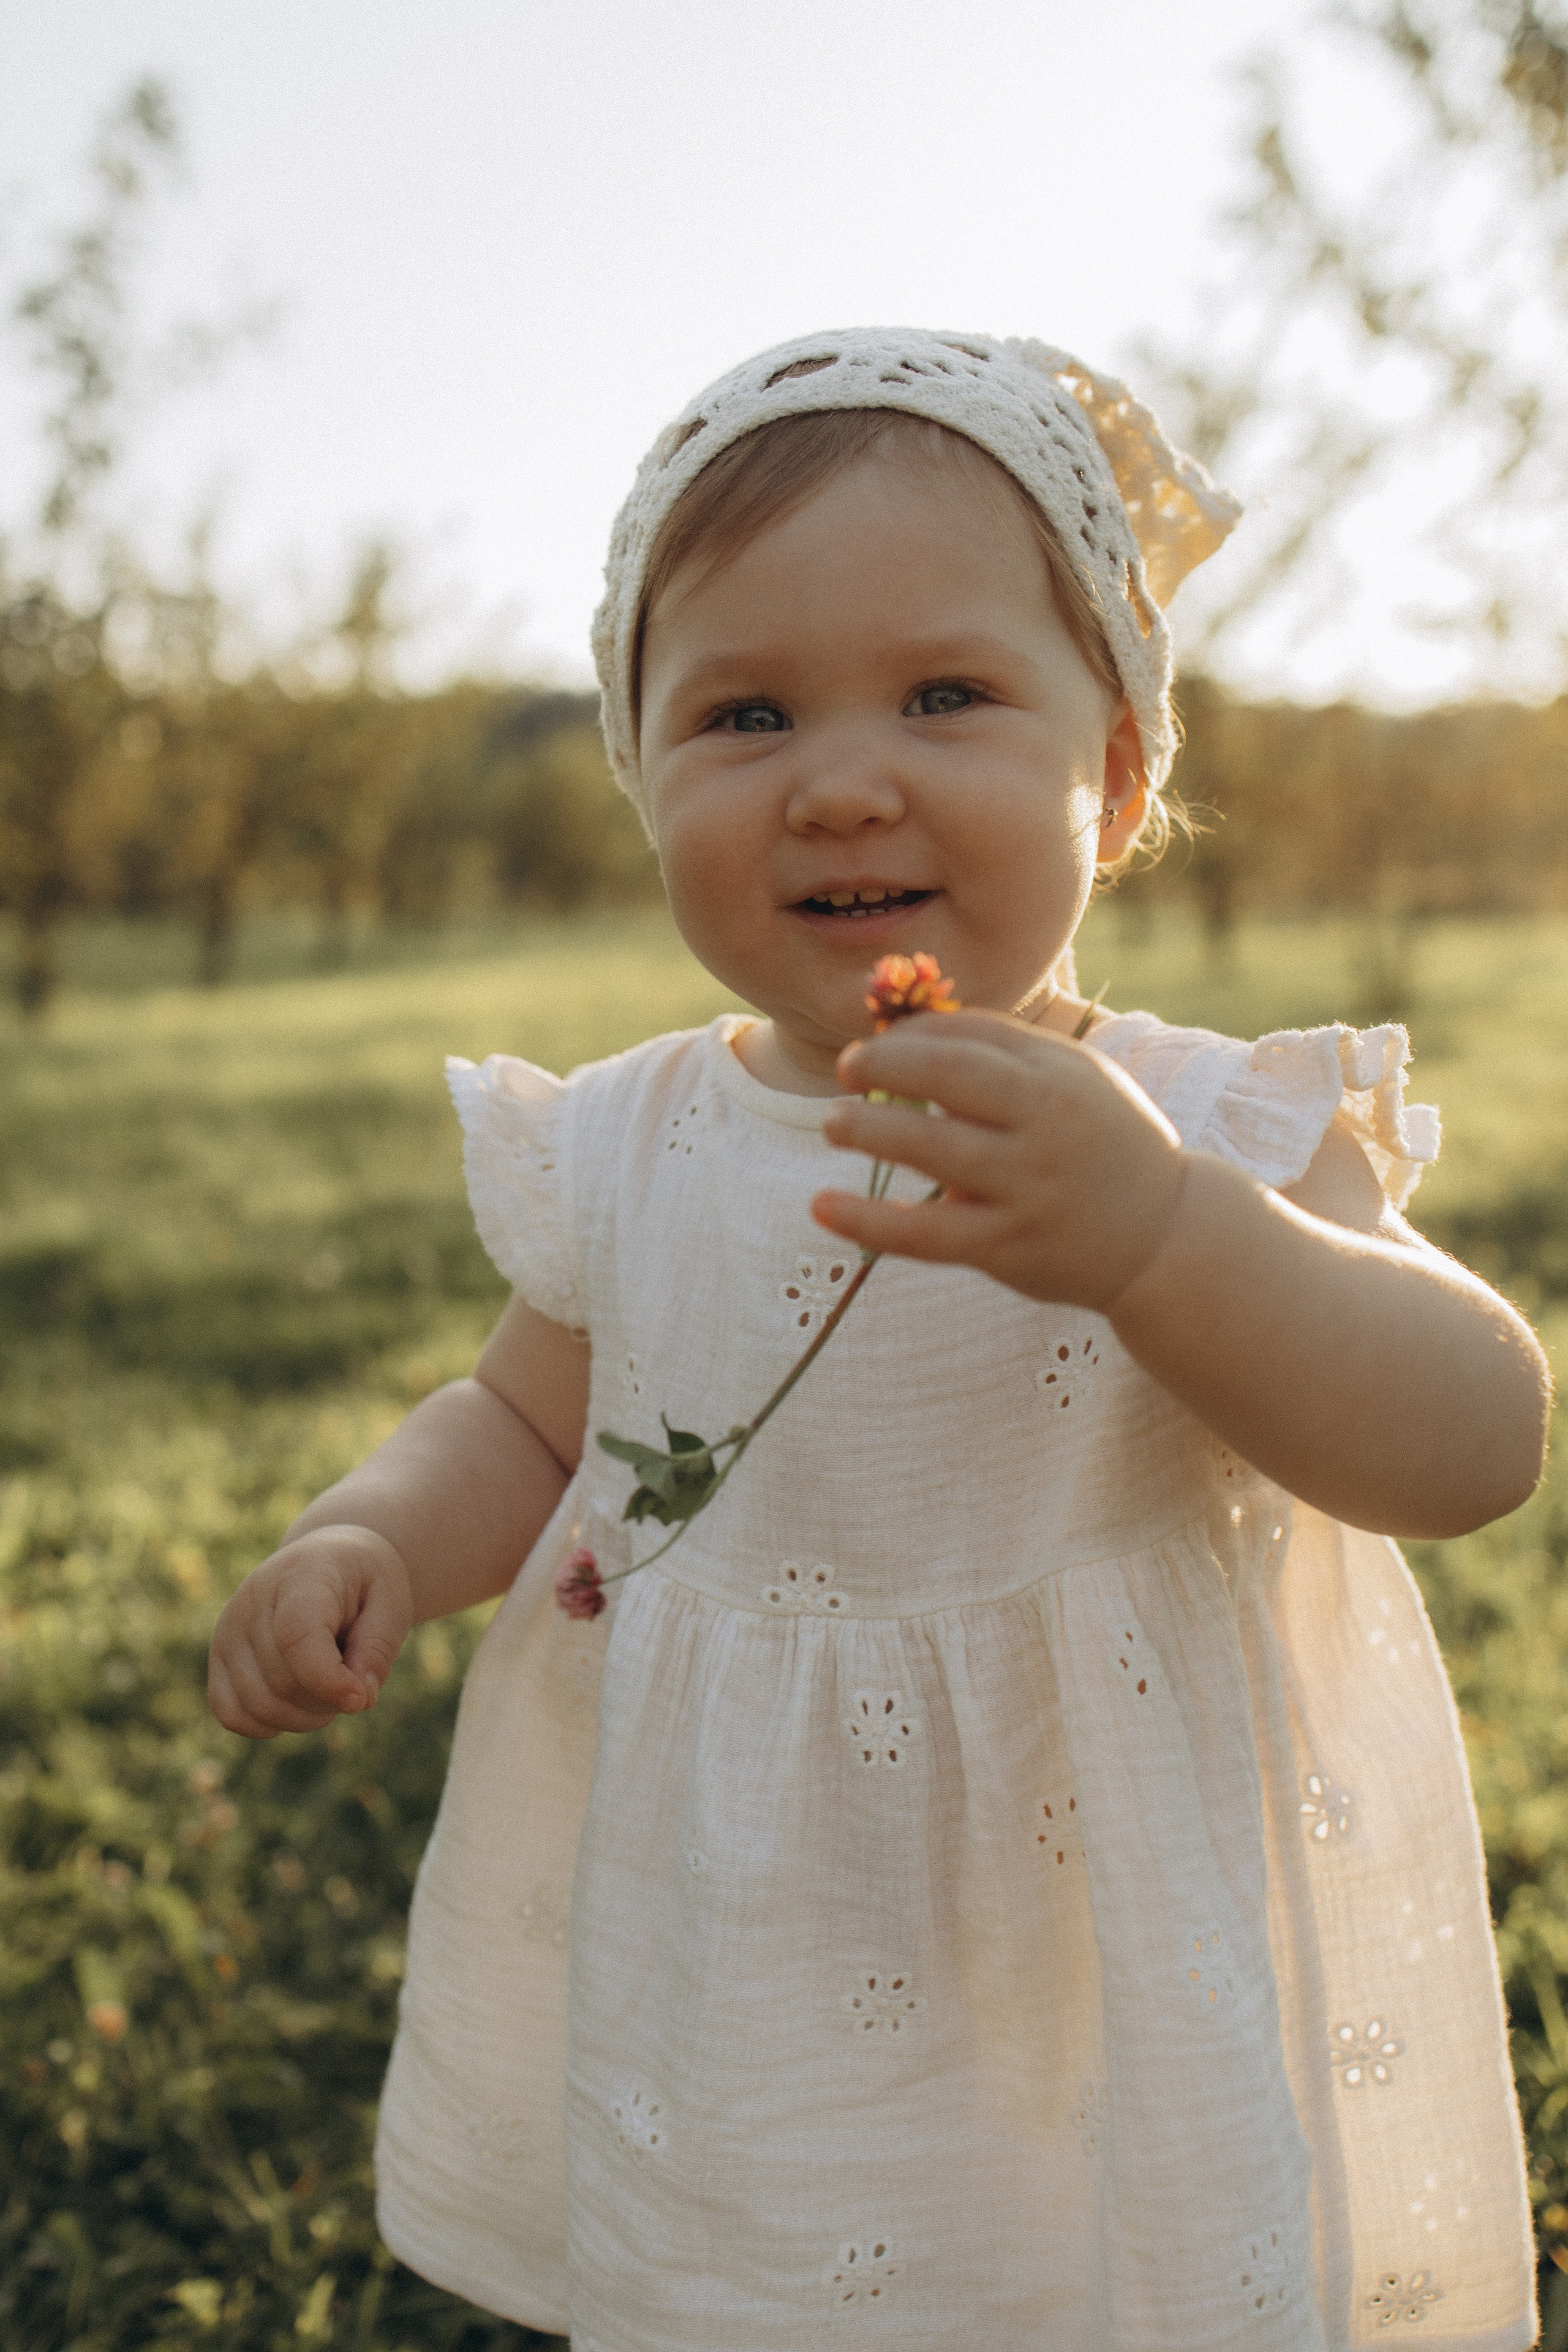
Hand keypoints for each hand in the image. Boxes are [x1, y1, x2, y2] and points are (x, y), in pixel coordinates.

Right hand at [208, 1523, 412, 1739]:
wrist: (330, 1560)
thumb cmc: (364, 1583)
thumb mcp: (392, 1601)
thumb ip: (378, 1650)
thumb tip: (358, 1701)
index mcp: (302, 1575)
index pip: (296, 1636)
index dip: (327, 1680)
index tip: (360, 1699)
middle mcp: (253, 1599)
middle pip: (283, 1681)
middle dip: (329, 1700)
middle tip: (355, 1681)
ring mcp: (229, 1629)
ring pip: (260, 1705)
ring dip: (305, 1716)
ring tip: (330, 1689)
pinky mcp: (219, 1657)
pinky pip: (233, 1715)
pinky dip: (270, 1724)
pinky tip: (298, 1705)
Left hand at [813, 1009, 1186, 1310]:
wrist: (1163, 1234)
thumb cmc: (1098, 1140)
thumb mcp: (1072, 1080)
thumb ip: (1002, 1051)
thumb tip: (906, 1027)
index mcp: (1058, 1077)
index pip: (972, 1039)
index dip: (911, 1036)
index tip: (872, 1044)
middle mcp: (1045, 1127)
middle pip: (953, 1079)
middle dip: (888, 1065)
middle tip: (845, 1068)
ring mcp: (1027, 1188)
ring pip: (934, 1152)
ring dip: (872, 1132)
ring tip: (833, 1123)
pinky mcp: (1008, 1247)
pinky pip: (927, 1234)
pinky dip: (869, 1221)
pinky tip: (822, 1206)